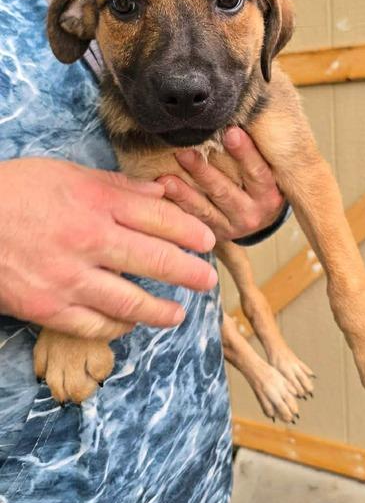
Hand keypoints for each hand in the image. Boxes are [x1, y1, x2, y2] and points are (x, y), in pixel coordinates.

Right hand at [0, 158, 216, 339]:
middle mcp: (89, 241)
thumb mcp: (64, 174)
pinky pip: (95, 325)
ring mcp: (70, 278)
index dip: (190, 231)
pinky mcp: (49, 307)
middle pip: (156, 260)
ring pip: (131, 302)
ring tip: (178, 314)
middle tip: (207, 280)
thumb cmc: (12, 192)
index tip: (208, 240)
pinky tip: (130, 325)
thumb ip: (114, 186)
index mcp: (95, 202)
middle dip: (190, 273)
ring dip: (161, 311)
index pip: (159, 218)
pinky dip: (118, 327)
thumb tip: (158, 193)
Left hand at [158, 127, 284, 241]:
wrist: (260, 216)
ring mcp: (233, 227)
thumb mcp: (267, 168)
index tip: (231, 132)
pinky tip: (163, 189)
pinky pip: (194, 219)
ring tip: (166, 176)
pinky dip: (178, 204)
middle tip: (185, 150)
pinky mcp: (215, 234)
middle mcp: (254, 214)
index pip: (258, 172)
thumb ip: (256, 147)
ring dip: (185, 190)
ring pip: (206, 207)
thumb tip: (238, 107)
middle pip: (226, 191)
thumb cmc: (260, 180)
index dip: (245, 152)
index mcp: (270, 194)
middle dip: (204, 171)